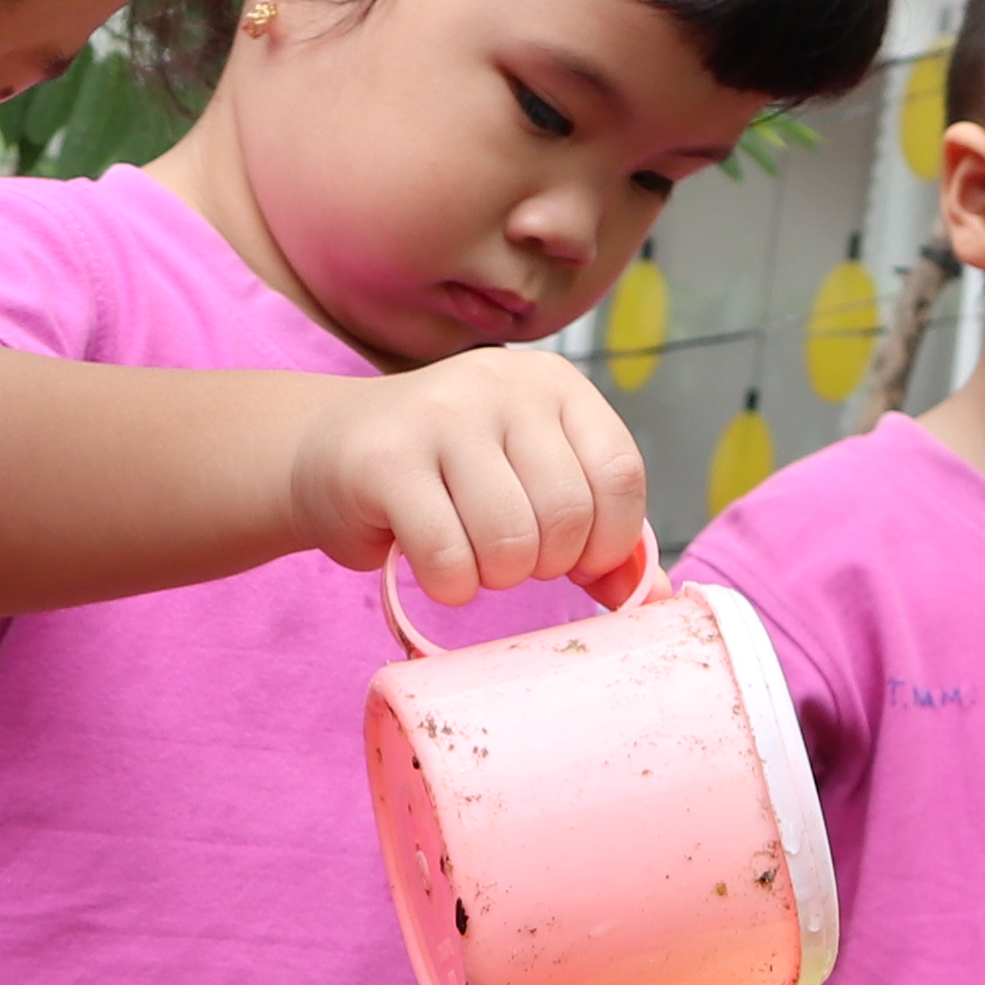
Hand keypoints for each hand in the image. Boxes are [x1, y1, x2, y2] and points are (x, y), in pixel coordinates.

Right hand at [282, 348, 648, 606]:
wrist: (327, 452)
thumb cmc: (445, 479)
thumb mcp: (528, 481)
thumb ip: (594, 531)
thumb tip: (658, 600)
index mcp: (553, 383)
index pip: (620, 473)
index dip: (609, 541)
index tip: (576, 563)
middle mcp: (501, 385)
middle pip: (566, 513)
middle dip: (545, 564)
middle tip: (510, 559)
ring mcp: (440, 416)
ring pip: (510, 541)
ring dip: (496, 578)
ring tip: (472, 560)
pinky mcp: (385, 460)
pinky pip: (449, 558)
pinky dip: (451, 587)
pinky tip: (436, 570)